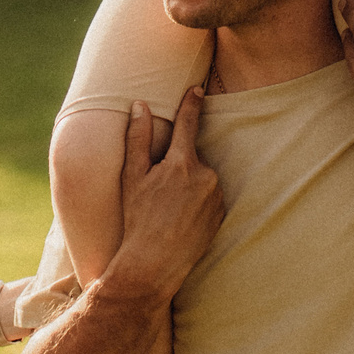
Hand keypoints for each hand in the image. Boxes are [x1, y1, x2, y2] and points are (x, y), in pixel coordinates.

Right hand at [104, 94, 222, 304]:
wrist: (153, 264)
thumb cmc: (137, 219)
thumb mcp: (131, 177)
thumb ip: (137, 138)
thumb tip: (139, 106)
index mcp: (181, 163)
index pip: (189, 124)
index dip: (192, 104)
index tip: (197, 89)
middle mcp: (205, 176)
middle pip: (192, 157)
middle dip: (177, 166)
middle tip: (158, 191)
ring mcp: (217, 197)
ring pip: (201, 178)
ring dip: (188, 185)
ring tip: (167, 209)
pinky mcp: (222, 214)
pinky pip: (210, 197)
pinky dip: (197, 201)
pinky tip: (180, 218)